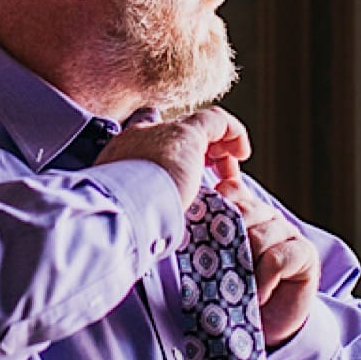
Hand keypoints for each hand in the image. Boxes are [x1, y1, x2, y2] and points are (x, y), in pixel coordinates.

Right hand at [95, 107, 250, 209]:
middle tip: (210, 180)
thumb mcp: (126, 216)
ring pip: (197, 128)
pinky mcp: (187, 134)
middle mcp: (138, 136)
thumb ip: (138, 213)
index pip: (139, 140)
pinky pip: (217, 121)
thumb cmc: (121, 221)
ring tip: (229, 174)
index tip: (176, 173)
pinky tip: (241, 154)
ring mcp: (162, 132)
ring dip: (218, 150)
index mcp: (119, 157)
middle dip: (195, 154)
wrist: (121, 207)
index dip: (160, 150)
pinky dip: (234, 134)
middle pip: (172, 134)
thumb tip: (147, 238)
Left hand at [213, 162, 320, 348]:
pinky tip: (258, 295)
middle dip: (227, 241)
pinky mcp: (305, 253)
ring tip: (238, 287)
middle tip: (220, 269)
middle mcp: (267, 216)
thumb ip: (207, 237)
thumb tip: (181, 216)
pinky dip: (262, 280)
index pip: (231, 190)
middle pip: (243, 211)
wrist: (266, 328)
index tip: (206, 227)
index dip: (219, 203)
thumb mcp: (215, 262)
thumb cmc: (234, 293)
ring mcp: (288, 232)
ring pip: (258, 236)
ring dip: (244, 265)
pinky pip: (276, 259)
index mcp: (245, 211)